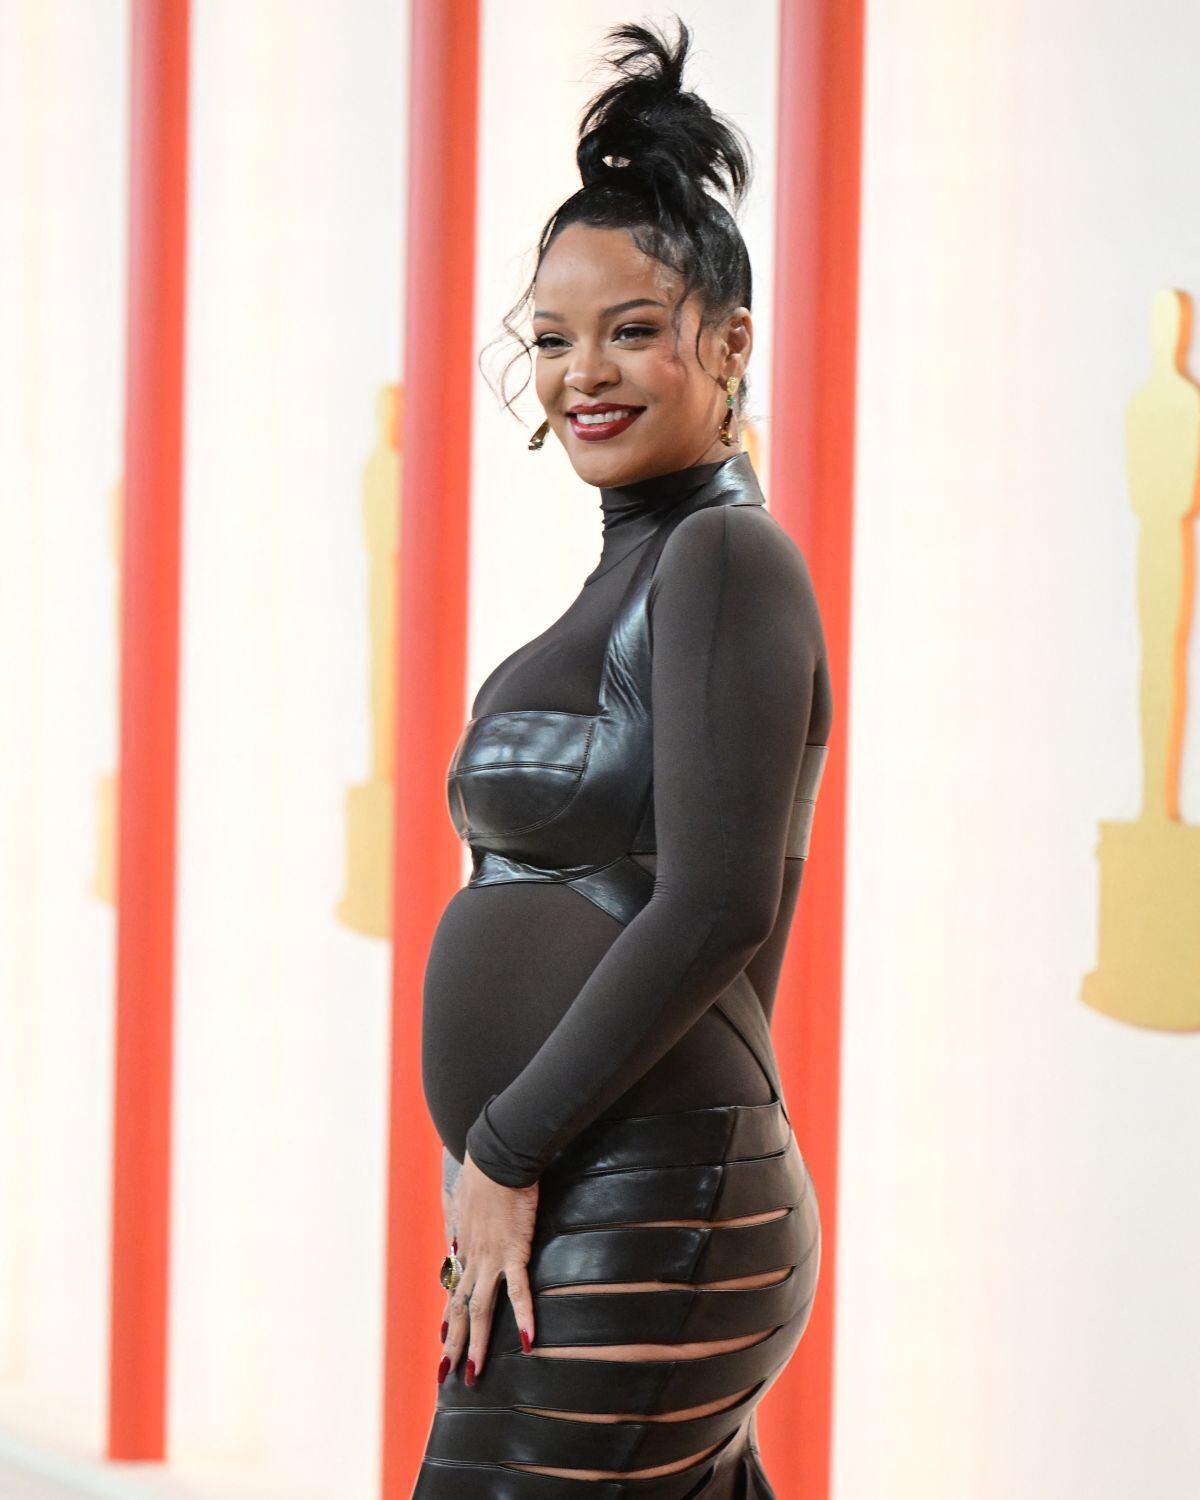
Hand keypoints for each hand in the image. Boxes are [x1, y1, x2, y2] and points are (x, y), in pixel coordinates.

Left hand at [440, 1148, 538, 1385]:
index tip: (441, 1339)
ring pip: (480, 1308)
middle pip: (459, 1307)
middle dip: (452, 1344)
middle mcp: (472, 1257)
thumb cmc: (486, 1170)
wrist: (498, 1156)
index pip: (453, 1288)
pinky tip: (529, 1342)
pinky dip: (523, 1317)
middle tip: (446, 1376)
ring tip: (473, 1374)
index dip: (448, 1316)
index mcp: (464, 1245)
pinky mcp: (514, 1251)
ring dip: (476, 1344)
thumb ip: (461, 1216)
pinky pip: (518, 1291)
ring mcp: (491, 1257)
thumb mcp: (465, 1197)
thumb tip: (456, 1229)